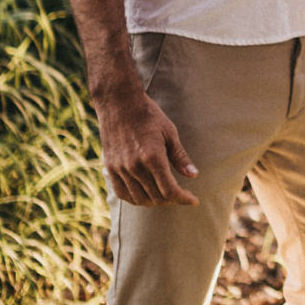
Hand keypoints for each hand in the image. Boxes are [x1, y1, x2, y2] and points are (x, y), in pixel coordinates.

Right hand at [96, 85, 199, 205]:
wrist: (118, 102)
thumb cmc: (148, 115)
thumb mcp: (169, 132)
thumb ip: (180, 157)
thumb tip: (193, 176)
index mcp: (153, 157)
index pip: (170, 190)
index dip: (183, 199)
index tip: (193, 200)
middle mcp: (135, 166)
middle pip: (156, 197)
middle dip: (173, 200)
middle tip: (182, 195)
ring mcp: (120, 168)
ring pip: (139, 199)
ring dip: (155, 202)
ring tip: (166, 197)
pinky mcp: (110, 167)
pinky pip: (122, 193)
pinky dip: (135, 199)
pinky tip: (146, 196)